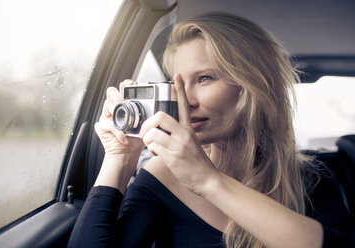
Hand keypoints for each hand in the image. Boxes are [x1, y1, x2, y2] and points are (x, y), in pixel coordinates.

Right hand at [95, 80, 144, 157]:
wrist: (128, 155)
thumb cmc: (137, 140)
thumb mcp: (146, 124)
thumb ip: (150, 114)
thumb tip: (161, 105)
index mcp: (125, 105)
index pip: (122, 88)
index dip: (126, 84)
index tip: (132, 83)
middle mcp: (114, 108)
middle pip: (111, 91)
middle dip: (118, 95)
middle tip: (124, 103)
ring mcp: (106, 116)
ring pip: (107, 104)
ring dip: (116, 111)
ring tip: (124, 121)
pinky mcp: (101, 126)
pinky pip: (107, 123)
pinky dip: (117, 131)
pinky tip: (124, 137)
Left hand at [139, 75, 216, 194]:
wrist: (207, 179)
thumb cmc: (197, 162)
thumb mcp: (192, 142)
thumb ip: (180, 133)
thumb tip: (163, 129)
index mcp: (189, 128)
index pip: (184, 104)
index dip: (180, 89)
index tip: (176, 76)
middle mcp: (184, 133)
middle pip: (160, 115)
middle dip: (147, 123)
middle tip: (146, 131)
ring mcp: (178, 145)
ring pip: (153, 132)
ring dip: (147, 139)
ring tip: (151, 145)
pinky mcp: (172, 157)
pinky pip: (153, 147)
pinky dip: (150, 149)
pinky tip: (156, 153)